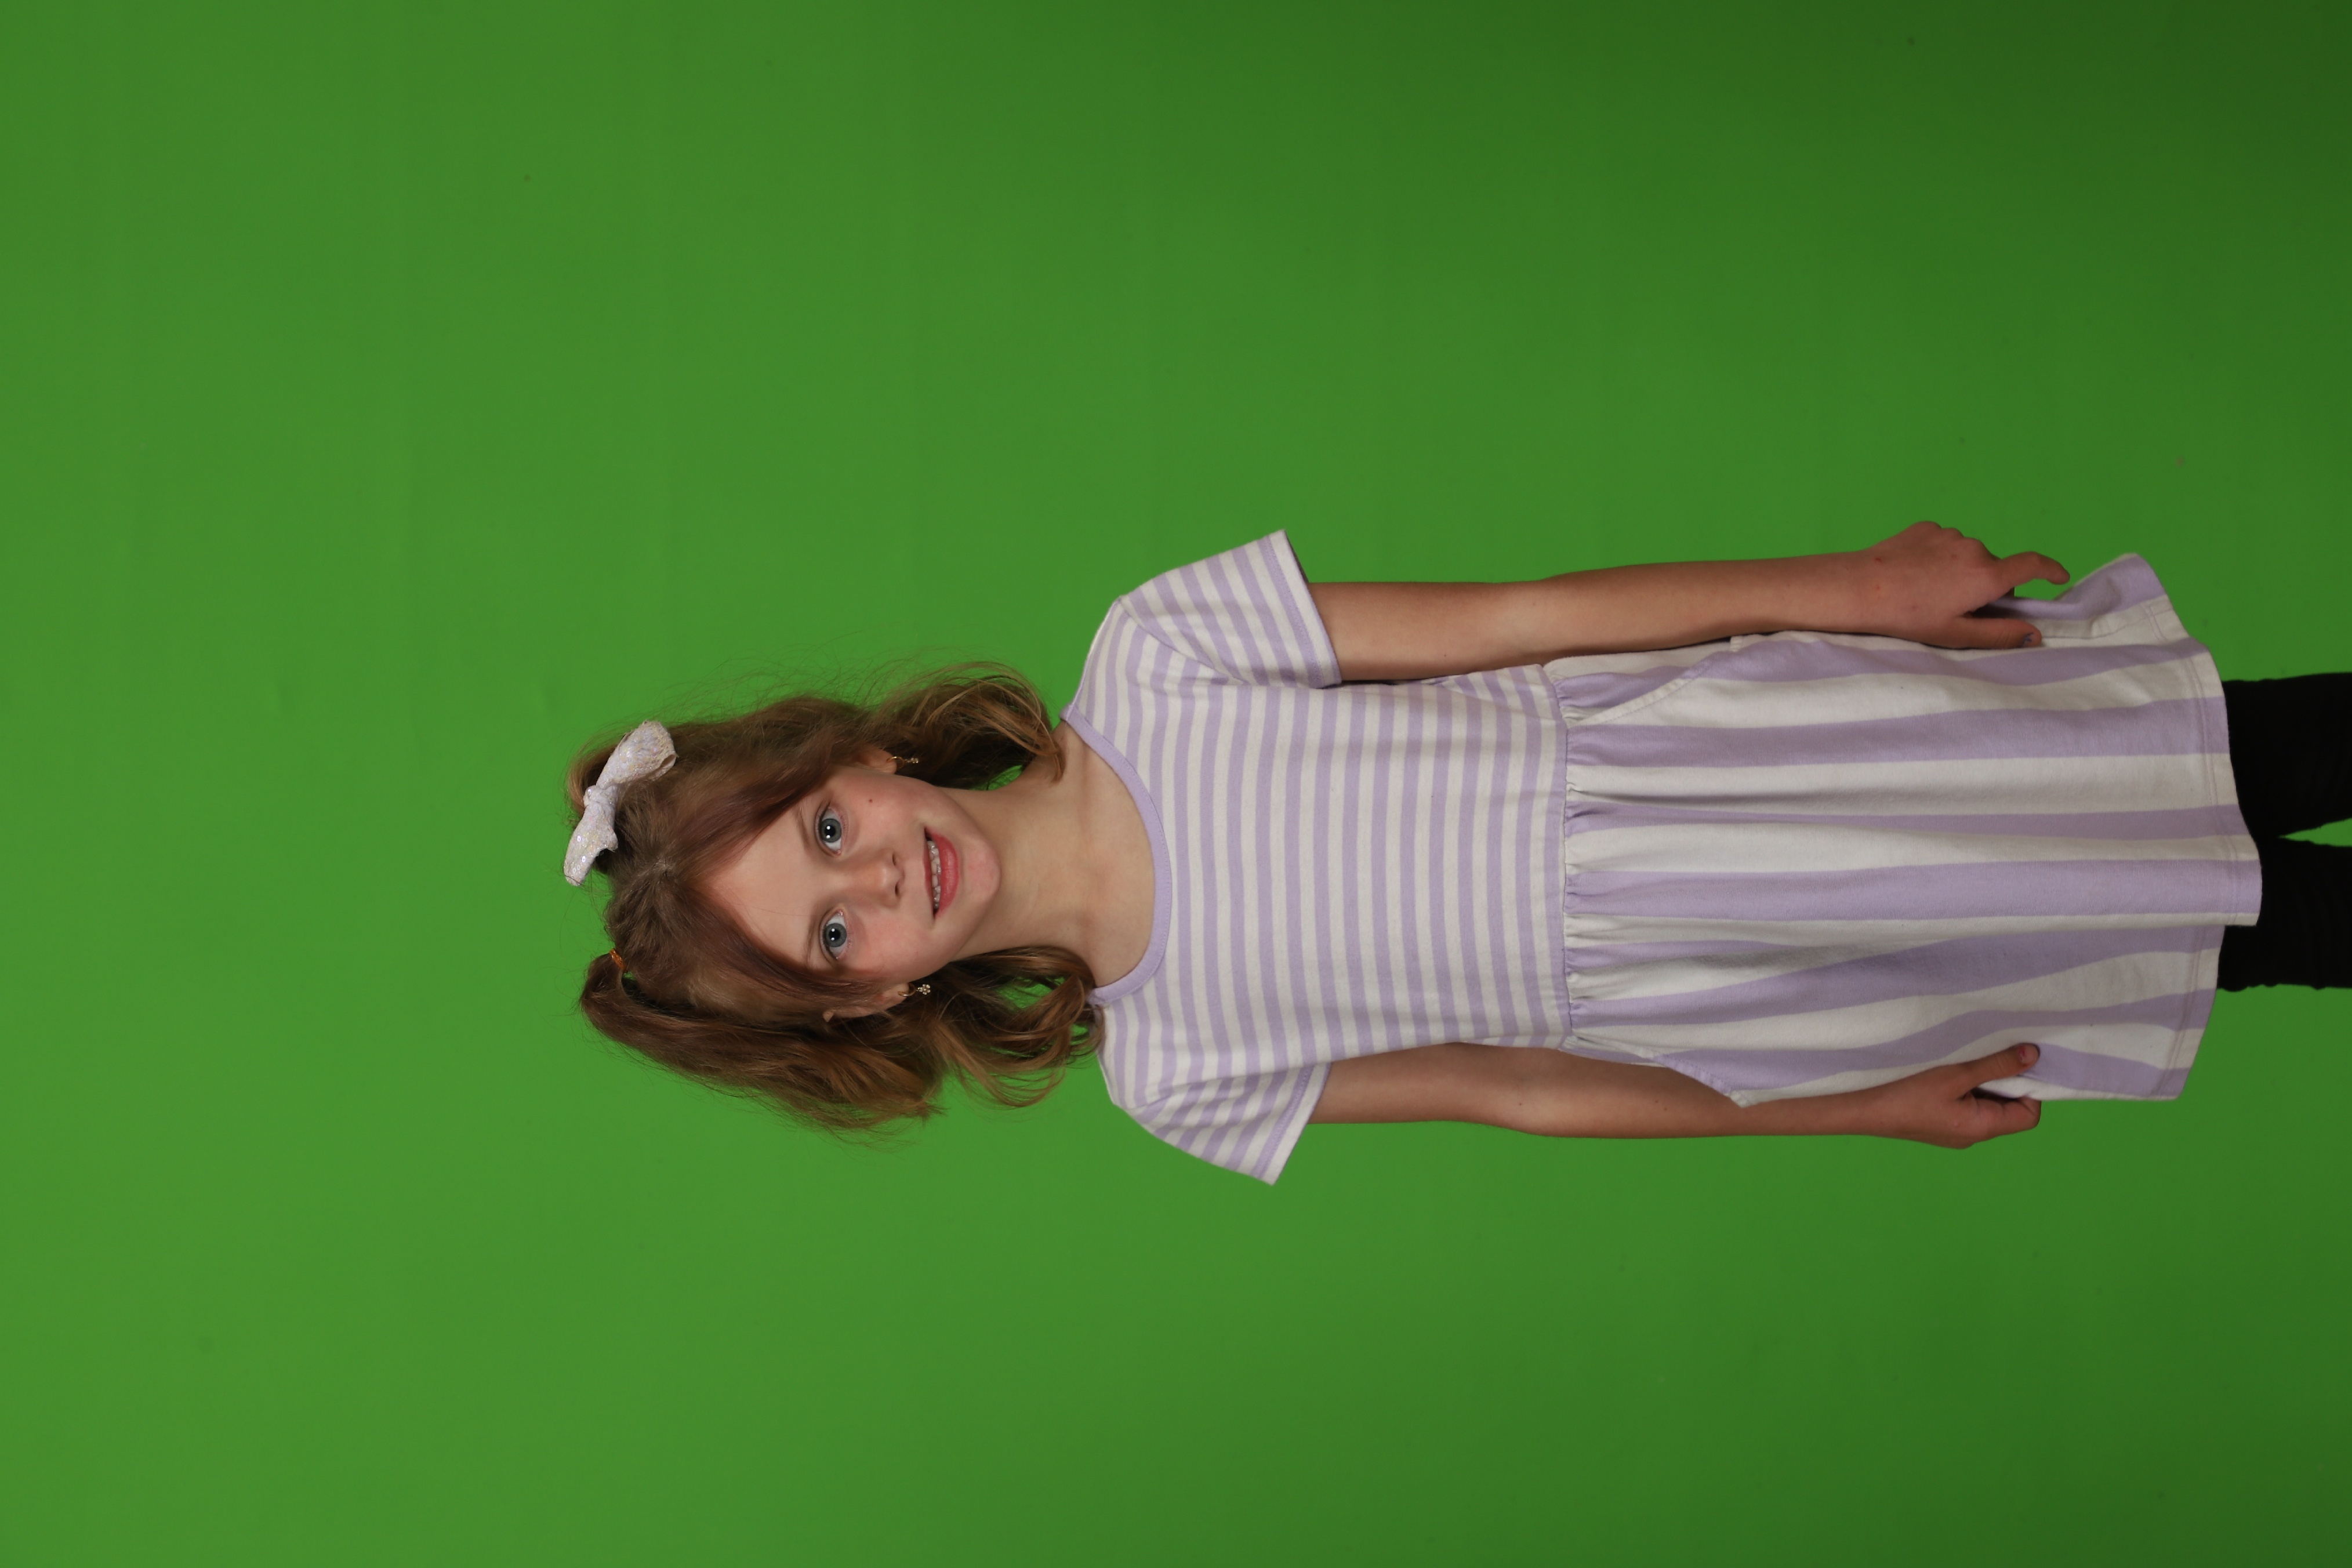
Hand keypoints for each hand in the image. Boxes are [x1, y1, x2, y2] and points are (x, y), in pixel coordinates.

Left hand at [1841, 523, 2068, 648]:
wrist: (1859, 588)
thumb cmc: (1907, 616)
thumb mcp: (1956, 634)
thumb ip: (2000, 634)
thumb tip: (2033, 634)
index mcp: (1987, 576)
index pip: (2032, 565)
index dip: (2050, 570)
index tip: (2058, 578)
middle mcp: (1974, 548)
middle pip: (1993, 569)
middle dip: (1984, 588)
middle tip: (1956, 610)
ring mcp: (1949, 534)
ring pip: (1966, 557)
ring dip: (1958, 572)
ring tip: (1926, 593)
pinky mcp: (1926, 528)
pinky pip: (1943, 544)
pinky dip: (1937, 559)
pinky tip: (1913, 574)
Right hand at [1851, 1043, 2045, 1147]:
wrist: (1861, 1109)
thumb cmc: (1906, 1093)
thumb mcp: (1955, 1074)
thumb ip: (1996, 1065)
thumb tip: (2032, 1056)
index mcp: (1982, 1128)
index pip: (2029, 1114)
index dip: (2029, 1088)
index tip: (2012, 1063)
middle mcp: (1973, 1136)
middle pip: (2008, 1110)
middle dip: (2004, 1082)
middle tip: (1986, 1056)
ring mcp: (1956, 1133)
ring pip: (1986, 1106)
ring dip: (1982, 1083)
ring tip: (1963, 1063)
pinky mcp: (1940, 1125)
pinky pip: (1966, 1107)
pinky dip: (1965, 1089)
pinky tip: (1946, 1074)